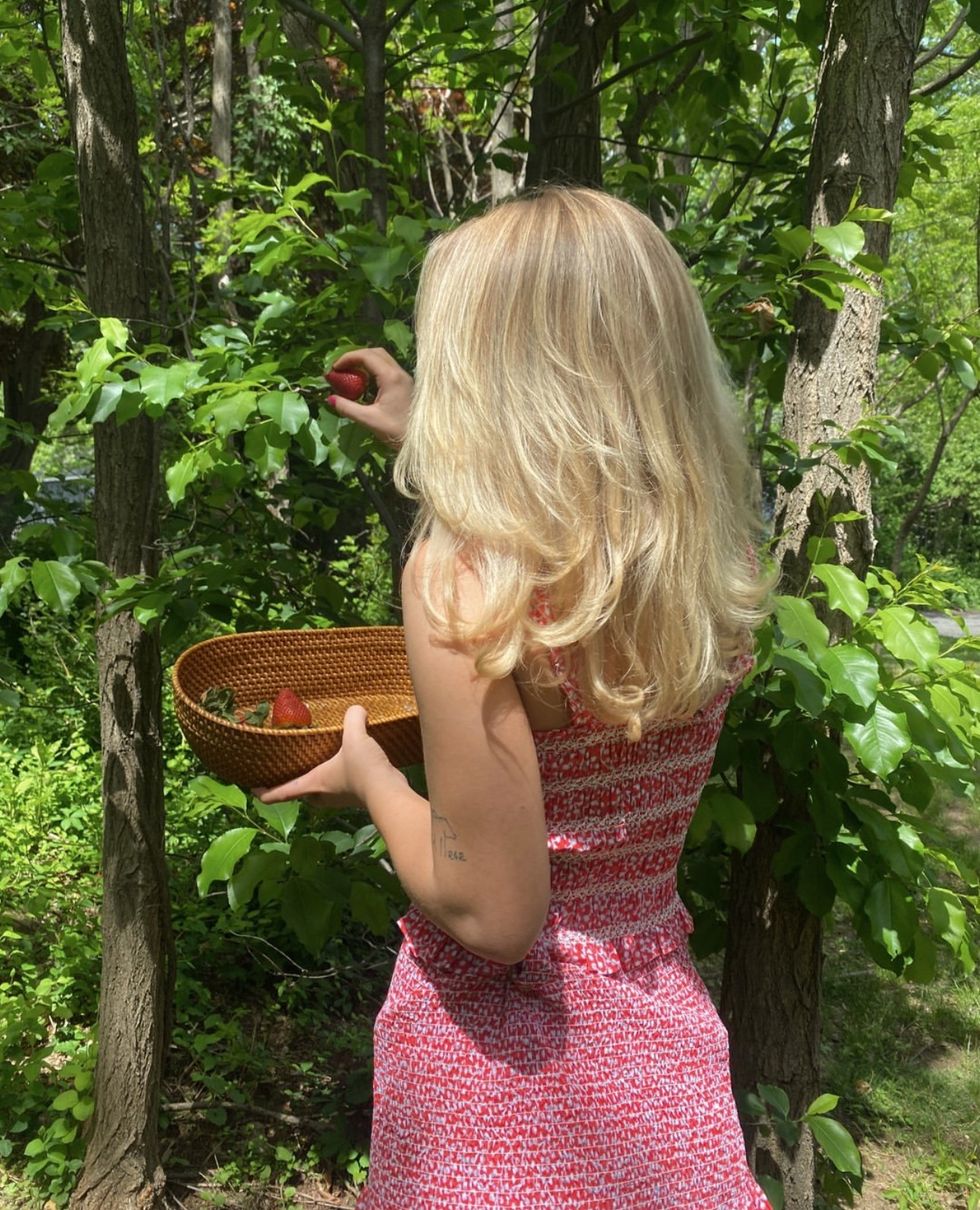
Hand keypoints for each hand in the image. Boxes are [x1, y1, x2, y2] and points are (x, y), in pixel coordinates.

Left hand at [254, 705, 404, 809]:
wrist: (389, 793)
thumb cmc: (361, 769)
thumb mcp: (354, 737)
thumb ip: (352, 719)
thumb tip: (356, 709)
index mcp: (312, 784)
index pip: (279, 794)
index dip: (263, 792)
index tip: (252, 788)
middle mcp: (322, 794)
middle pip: (301, 793)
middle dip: (294, 784)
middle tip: (289, 769)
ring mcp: (340, 797)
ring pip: (322, 791)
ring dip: (319, 780)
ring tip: (319, 760)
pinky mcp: (357, 795)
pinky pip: (341, 786)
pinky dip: (340, 777)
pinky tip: (350, 762)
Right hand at [327, 347, 412, 446]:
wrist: (419, 441)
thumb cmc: (396, 431)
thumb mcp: (369, 420)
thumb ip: (347, 408)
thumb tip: (329, 399)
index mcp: (391, 377)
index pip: (367, 356)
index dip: (348, 358)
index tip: (334, 368)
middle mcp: (399, 373)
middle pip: (375, 352)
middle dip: (356, 356)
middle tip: (341, 368)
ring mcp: (404, 377)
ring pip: (383, 358)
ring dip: (365, 362)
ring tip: (350, 373)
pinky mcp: (405, 384)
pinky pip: (387, 368)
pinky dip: (373, 369)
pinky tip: (364, 382)